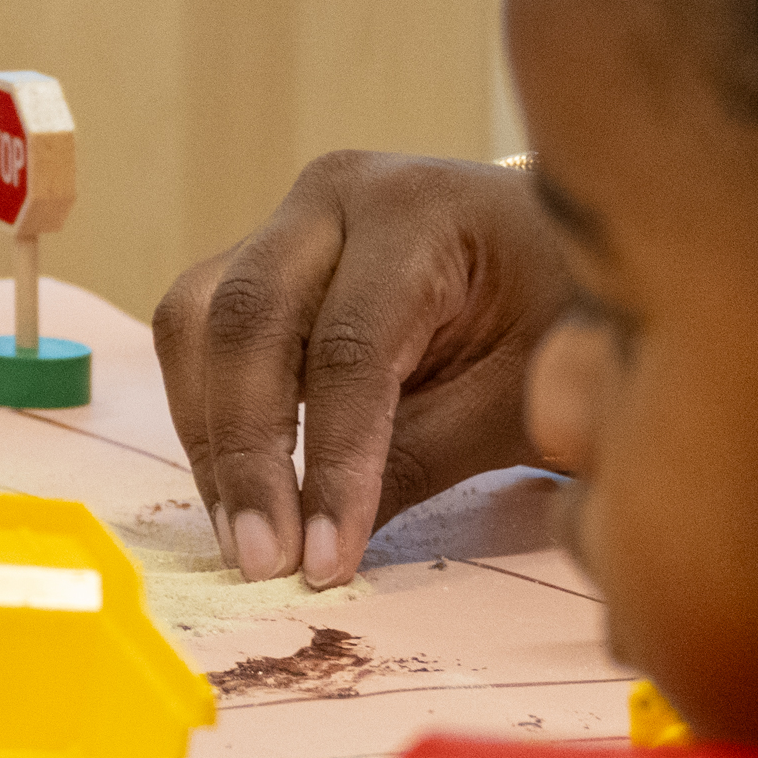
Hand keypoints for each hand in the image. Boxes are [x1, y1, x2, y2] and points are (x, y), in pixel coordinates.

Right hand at [156, 148, 579, 586]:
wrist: (560, 251)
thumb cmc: (560, 320)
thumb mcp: (521, 398)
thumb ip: (422, 459)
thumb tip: (326, 551)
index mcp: (416, 214)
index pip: (349, 347)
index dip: (331, 461)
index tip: (325, 559)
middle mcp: (332, 198)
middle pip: (245, 319)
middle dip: (243, 451)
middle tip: (260, 558)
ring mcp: (286, 222)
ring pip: (197, 320)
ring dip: (209, 436)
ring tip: (244, 536)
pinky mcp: (259, 258)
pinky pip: (203, 331)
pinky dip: (211, 415)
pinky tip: (240, 490)